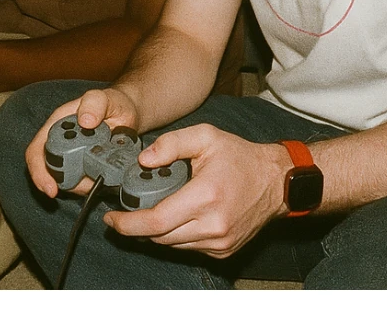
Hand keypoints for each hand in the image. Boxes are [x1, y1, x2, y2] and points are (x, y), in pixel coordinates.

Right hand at [26, 87, 141, 197]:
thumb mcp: (105, 97)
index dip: (39, 172)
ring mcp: (73, 157)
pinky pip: (85, 185)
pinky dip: (94, 185)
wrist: (127, 112)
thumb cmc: (112, 102)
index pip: (36, 151)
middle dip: (68, 184)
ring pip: (69, 183)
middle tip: (91, 183)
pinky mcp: (86, 168)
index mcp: (58, 124)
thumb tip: (85, 121)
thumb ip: (94, 103)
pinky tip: (107, 176)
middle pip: (51, 173)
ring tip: (104, 174)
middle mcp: (61, 143)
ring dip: (84, 185)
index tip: (51, 189)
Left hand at [103, 125, 290, 258]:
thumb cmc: (240, 156)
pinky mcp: (223, 250)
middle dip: (137, 226)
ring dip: (156, 231)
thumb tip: (143, 161)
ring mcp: (219, 242)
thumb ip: (171, 144)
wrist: (275, 181)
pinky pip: (188, 247)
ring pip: (172, 244)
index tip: (112, 218)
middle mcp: (213, 225)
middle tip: (124, 211)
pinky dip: (175, 235)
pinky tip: (175, 215)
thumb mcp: (205, 136)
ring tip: (151, 208)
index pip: (156, 221)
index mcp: (205, 196)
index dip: (128, 223)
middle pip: (159, 237)